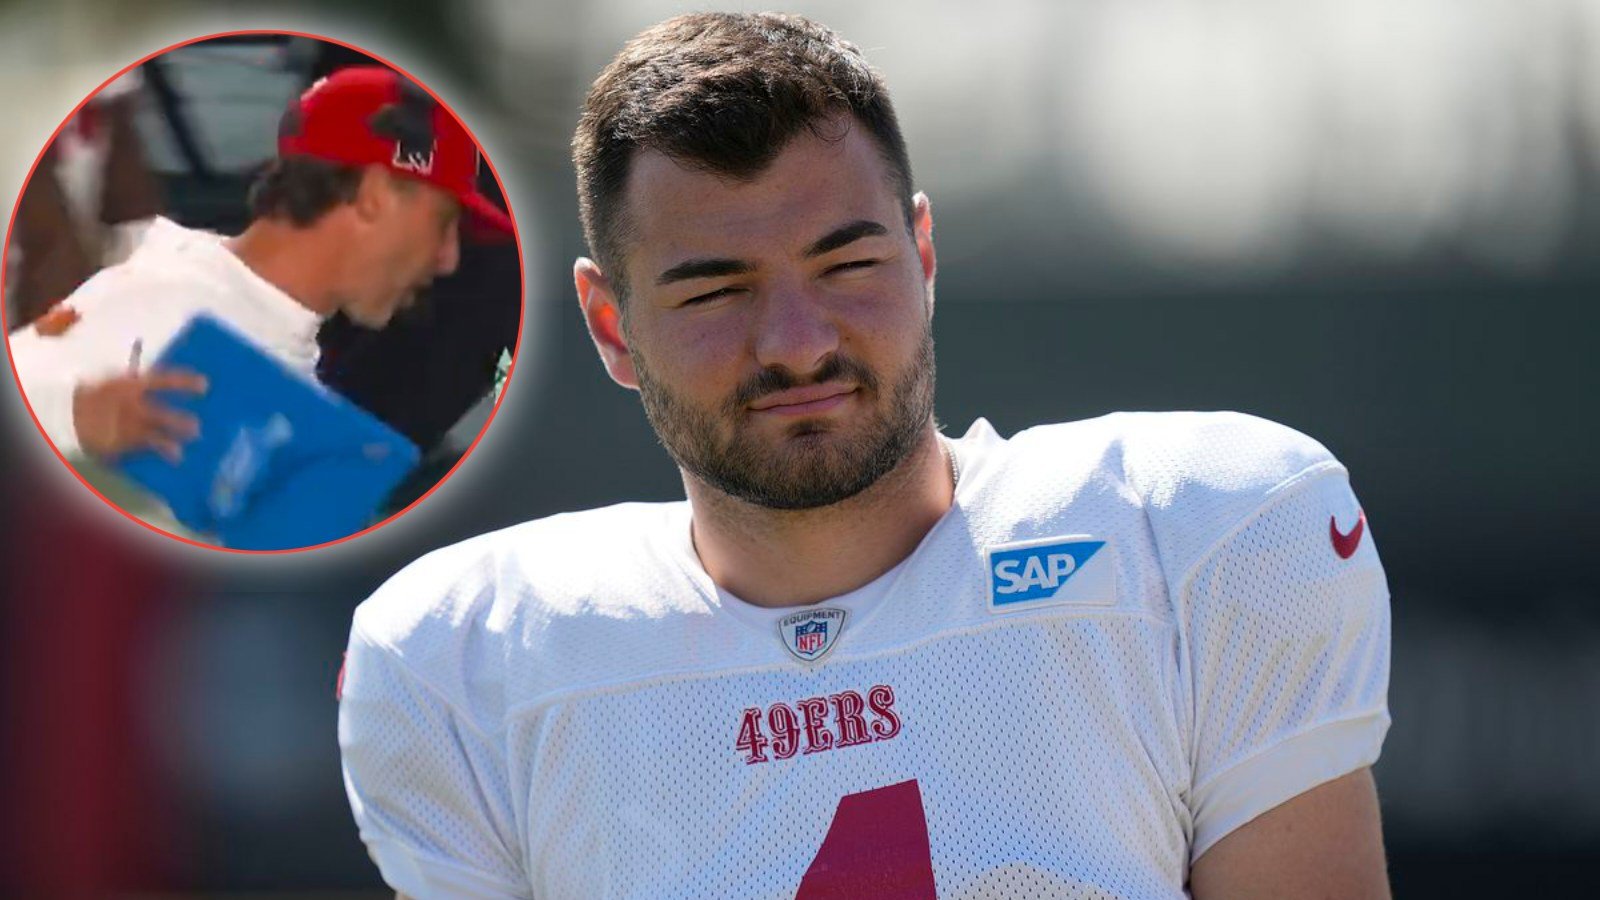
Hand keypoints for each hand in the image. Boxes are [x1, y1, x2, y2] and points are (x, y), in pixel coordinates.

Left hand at [71, 368, 207, 461]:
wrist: (69, 419)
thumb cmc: (92, 394)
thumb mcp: (111, 380)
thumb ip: (130, 368)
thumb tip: (143, 345)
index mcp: (134, 386)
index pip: (164, 381)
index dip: (183, 381)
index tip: (205, 384)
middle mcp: (138, 405)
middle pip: (164, 410)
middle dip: (181, 416)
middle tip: (199, 421)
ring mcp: (135, 423)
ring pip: (161, 427)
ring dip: (178, 432)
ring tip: (194, 436)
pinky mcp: (130, 441)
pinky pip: (152, 445)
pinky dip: (166, 450)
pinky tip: (177, 456)